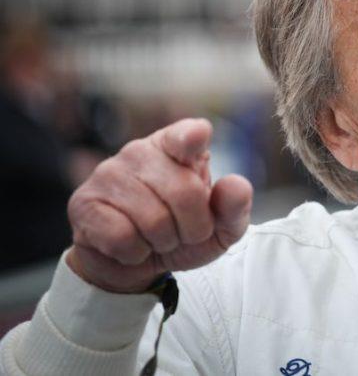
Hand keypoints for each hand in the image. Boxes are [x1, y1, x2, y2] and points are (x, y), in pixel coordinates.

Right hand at [65, 118, 252, 292]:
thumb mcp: (220, 227)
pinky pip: (121, 237)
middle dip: (193, 227)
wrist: (135, 263)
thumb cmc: (182, 233)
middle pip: (185, 192)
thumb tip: (235, 185)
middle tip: (183, 231)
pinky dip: (135, 253)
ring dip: (163, 241)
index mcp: (178, 145)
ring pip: (153, 220)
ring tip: (156, 237)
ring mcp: (108, 173)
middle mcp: (141, 151)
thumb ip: (234, 207)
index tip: (196, 138)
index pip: (188, 134)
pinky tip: (131, 245)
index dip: (193, 137)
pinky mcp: (83, 202)